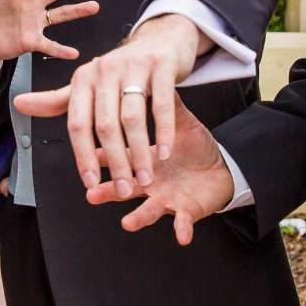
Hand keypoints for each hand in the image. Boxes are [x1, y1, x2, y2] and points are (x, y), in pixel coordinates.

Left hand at [14, 12, 205, 196]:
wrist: (159, 39)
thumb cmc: (121, 69)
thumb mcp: (88, 84)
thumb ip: (57, 100)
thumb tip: (18, 104)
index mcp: (82, 79)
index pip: (77, 124)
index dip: (83, 157)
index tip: (91, 184)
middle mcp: (104, 70)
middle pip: (105, 125)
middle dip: (115, 162)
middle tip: (125, 188)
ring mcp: (134, 65)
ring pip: (133, 118)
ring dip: (139, 153)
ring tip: (145, 177)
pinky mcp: (161, 64)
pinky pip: (162, 104)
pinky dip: (163, 131)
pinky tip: (164, 152)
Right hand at [58, 92, 231, 243]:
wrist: (221, 169)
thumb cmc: (192, 147)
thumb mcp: (177, 119)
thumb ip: (157, 98)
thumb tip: (139, 70)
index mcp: (140, 161)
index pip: (113, 160)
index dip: (98, 157)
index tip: (85, 153)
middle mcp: (148, 184)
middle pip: (123, 189)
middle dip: (110, 190)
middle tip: (92, 193)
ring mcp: (166, 200)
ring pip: (149, 210)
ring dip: (140, 217)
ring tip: (128, 223)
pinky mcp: (187, 210)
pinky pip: (185, 221)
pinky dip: (184, 228)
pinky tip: (182, 235)